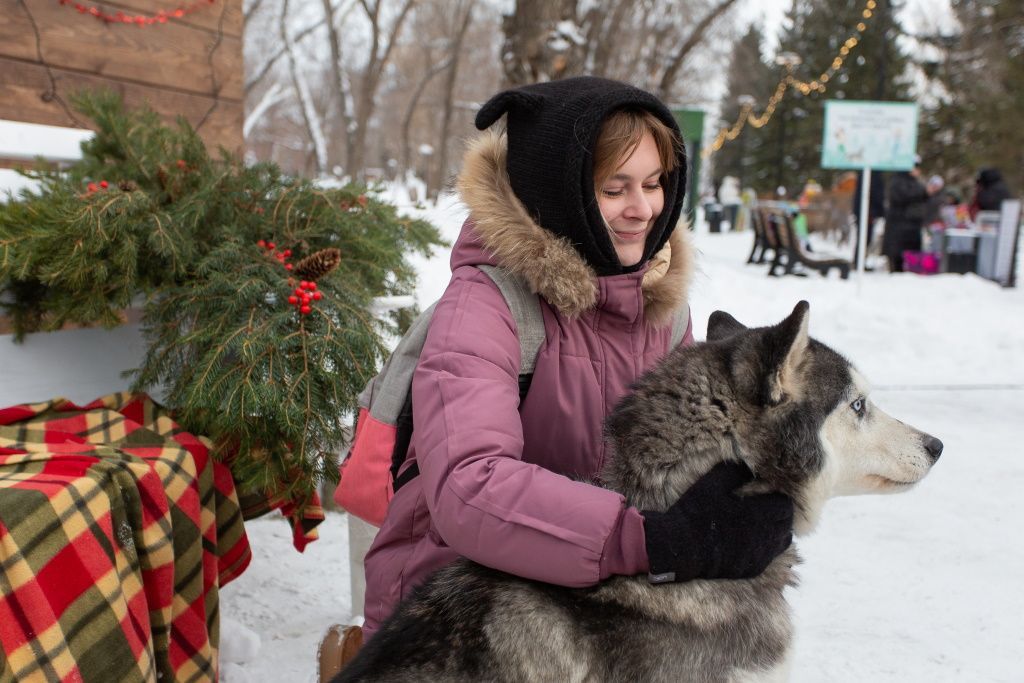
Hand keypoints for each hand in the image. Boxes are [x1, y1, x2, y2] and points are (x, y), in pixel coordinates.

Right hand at [641, 461, 793, 581]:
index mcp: (757, 514)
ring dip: (777, 531)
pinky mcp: (751, 569)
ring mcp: (758, 555)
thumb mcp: (711, 484)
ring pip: (783, 543)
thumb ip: (734, 472)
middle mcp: (764, 537)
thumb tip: (750, 466)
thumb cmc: (695, 513)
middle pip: (787, 525)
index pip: (785, 506)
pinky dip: (766, 548)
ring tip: (763, 524)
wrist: (681, 548)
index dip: (779, 498)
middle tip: (767, 507)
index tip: (768, 494)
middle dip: (781, 514)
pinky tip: (752, 541)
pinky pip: (769, 558)